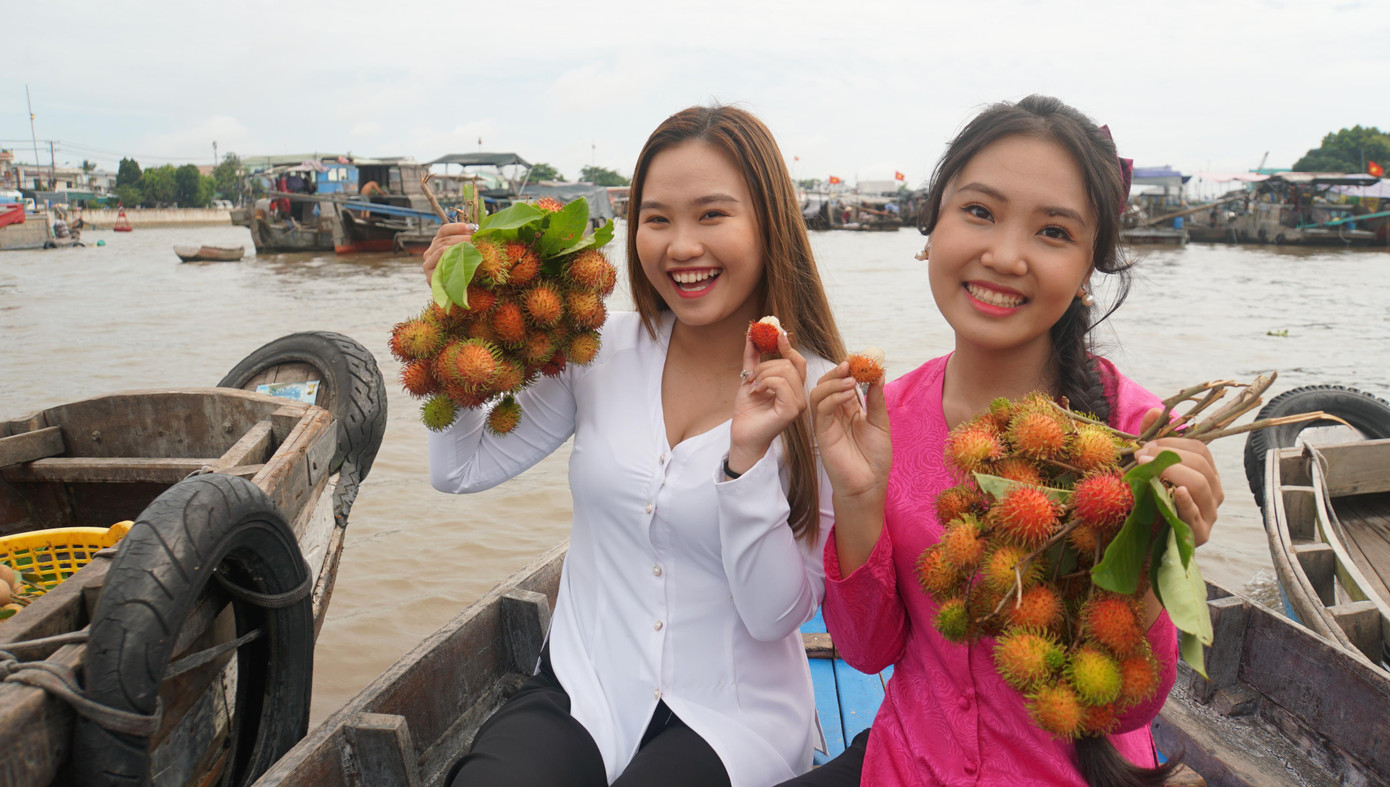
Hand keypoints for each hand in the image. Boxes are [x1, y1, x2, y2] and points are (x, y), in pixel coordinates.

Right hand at [422, 222, 474, 283]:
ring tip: (473, 246)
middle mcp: (429, 254)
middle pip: (444, 240)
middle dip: (462, 237)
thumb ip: (468, 243)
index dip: (457, 227)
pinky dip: (452, 258)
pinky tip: (463, 257)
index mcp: (437, 245)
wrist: (461, 296)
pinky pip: (440, 264)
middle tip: (476, 238)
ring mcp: (428, 265)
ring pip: (441, 249)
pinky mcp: (430, 277)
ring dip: (459, 246)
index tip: (472, 227)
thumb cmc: (466, 274)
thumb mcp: (466, 256)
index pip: (443, 231)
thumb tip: (477, 230)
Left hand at [728, 331, 808, 473]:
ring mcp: (798, 403)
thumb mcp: (750, 378)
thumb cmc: (748, 411)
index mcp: (793, 387)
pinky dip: (765, 383)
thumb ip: (753, 358)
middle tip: (752, 378)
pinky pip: (781, 384)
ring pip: (785, 371)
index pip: (797, 361)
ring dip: (763, 375)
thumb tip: (752, 333)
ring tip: (753, 387)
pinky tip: (756, 392)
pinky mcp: (791, 410)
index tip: (776, 333)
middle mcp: (799, 395)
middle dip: (766, 366)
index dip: (788, 346)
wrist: (742, 435)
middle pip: (789, 363)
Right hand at [810, 362, 890, 500]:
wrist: (869, 484)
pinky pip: (821, 409)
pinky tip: (848, 394)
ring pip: (818, 392)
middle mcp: (836, 413)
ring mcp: (827, 422)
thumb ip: (876, 400)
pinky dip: (832, 397)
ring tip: (851, 381)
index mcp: (850, 409)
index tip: (861, 360)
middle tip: (852, 365)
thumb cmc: (875, 457)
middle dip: (837, 371)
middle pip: (826, 383)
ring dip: (833, 382)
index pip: (843, 382)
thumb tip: (879, 375)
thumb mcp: (881, 423)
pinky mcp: (822, 432)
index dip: (849, 370)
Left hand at [1135, 407, 1223, 546]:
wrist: (1140, 544)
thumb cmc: (1147, 504)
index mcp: (1205, 475)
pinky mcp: (1198, 535)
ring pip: (1202, 485)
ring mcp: (1208, 515)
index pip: (1201, 450)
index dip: (1174, 443)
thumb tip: (1153, 411)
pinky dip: (1187, 502)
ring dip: (1173, 472)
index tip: (1146, 445)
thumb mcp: (1147, 471)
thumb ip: (1152, 443)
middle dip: (1171, 455)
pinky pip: (1197, 515)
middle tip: (1142, 455)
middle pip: (1202, 466)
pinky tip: (1176, 492)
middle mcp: (1213, 494)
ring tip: (1147, 467)